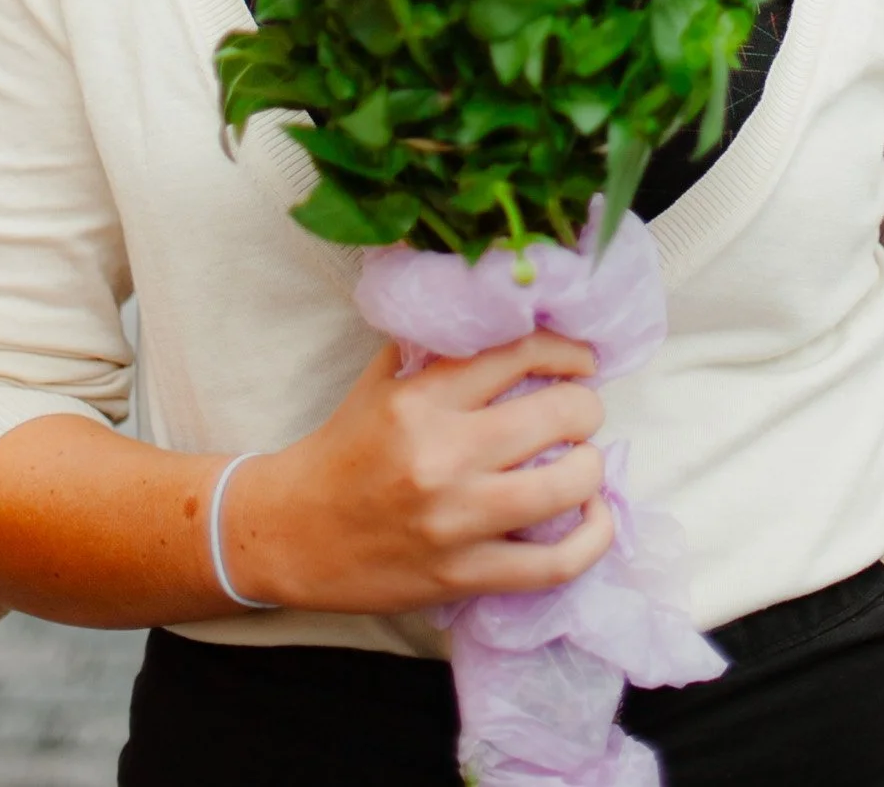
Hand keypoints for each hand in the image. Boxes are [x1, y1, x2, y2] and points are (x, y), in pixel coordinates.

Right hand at [225, 333, 612, 613]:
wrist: (292, 534)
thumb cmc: (343, 449)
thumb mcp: (380, 381)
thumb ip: (434, 345)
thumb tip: (496, 308)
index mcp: (421, 399)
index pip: (519, 353)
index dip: (566, 351)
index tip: (581, 360)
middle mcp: (442, 456)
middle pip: (557, 416)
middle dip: (584, 408)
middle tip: (580, 411)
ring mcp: (455, 521)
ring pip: (565, 487)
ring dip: (591, 467)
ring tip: (583, 460)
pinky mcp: (463, 575)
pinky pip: (553, 563)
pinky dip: (591, 538)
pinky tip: (592, 515)